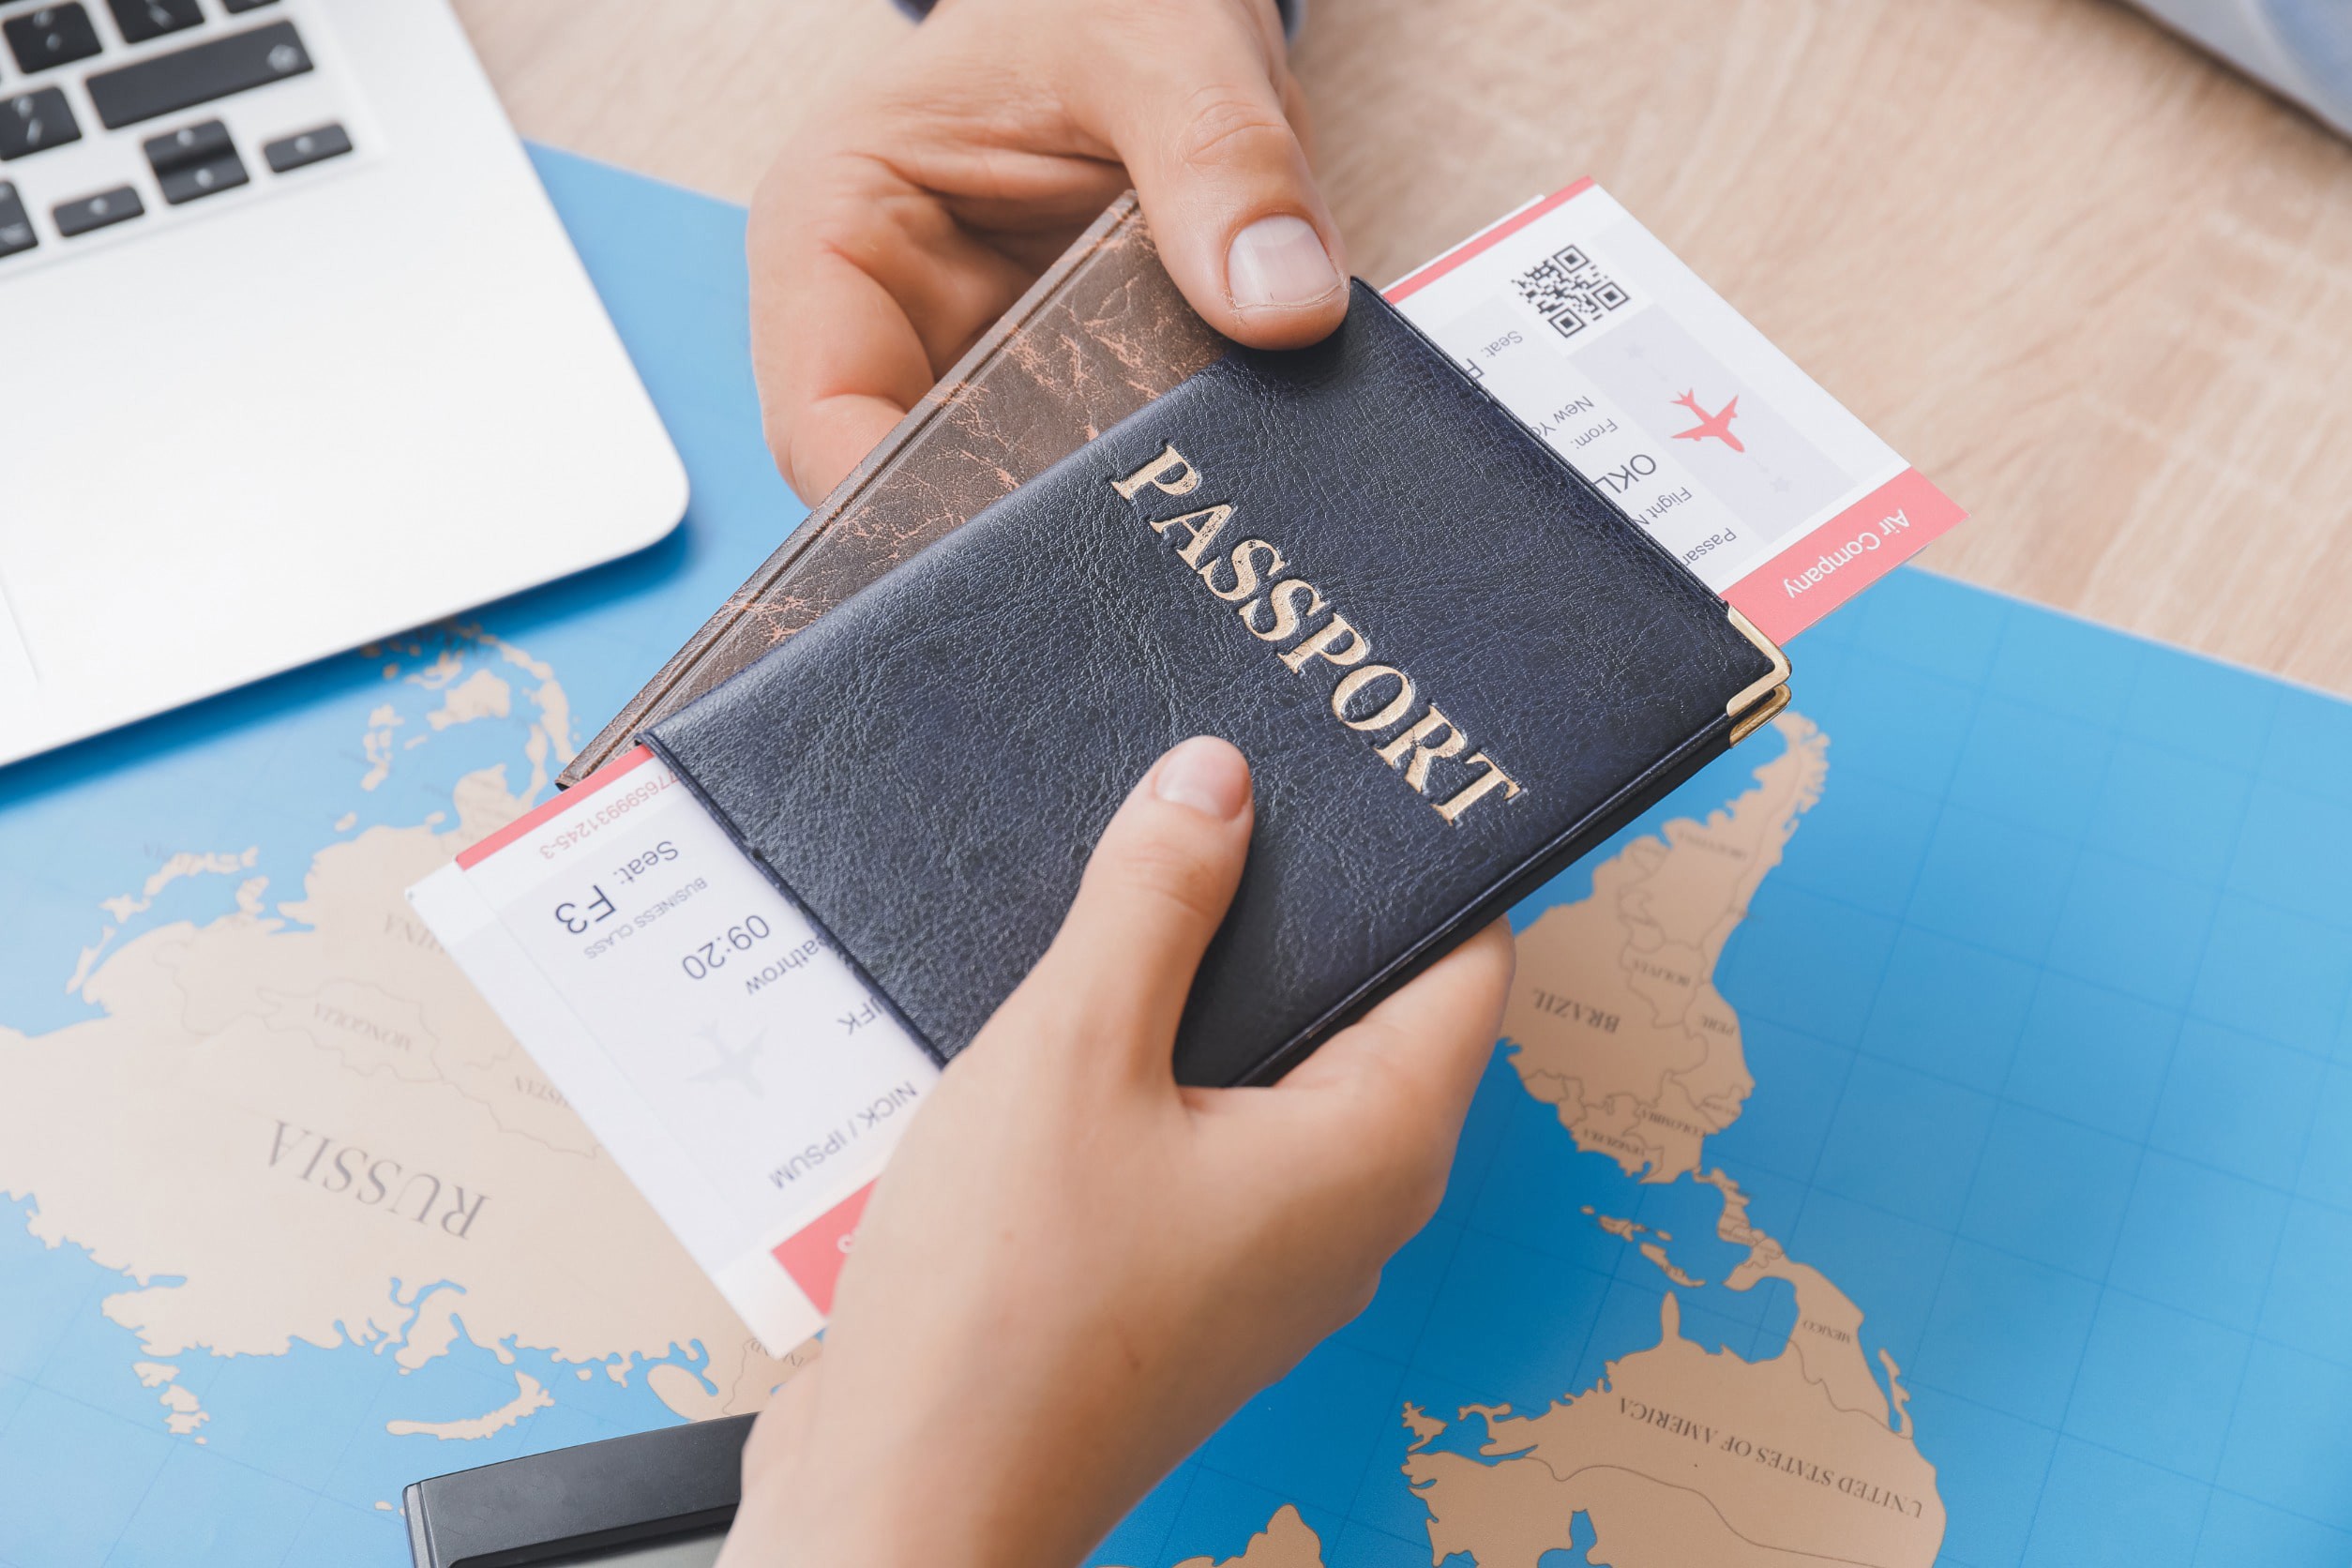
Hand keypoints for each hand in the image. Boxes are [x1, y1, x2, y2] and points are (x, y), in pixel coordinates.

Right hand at [719, 737, 1512, 1566]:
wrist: (909, 1501)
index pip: (1467, 960)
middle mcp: (1347, 1206)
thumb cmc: (1006, 1307)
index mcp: (1374, 1148)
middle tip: (1232, 780)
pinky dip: (1159, 1058)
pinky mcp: (1181, 1280)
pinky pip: (1202, 1132)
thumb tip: (1218, 784)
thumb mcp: (1074, 1053)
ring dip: (1213, 978)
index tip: (1378, 759)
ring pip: (1272, 1070)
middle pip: (1368, 1007)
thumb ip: (1154, 905)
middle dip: (1303, 899)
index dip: (1430, 853)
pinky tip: (1076, 992)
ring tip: (1143, 860)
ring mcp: (1264, 1253)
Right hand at [747, 0, 1346, 500]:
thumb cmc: (1100, 2)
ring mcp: (969, 374)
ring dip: (1090, 526)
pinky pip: (1088, 478)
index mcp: (834, 233)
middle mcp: (884, 324)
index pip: (819, 425)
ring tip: (1175, 539)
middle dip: (1010, 541)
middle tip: (1122, 564)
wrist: (1141, 10)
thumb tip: (1284, 305)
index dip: (898, 514)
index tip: (1016, 552)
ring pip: (1002, 509)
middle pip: (908, 497)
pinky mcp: (1055, 402)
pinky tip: (1203, 506)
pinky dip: (1143, 494)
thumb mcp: (1164, 49)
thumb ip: (1222, 166)